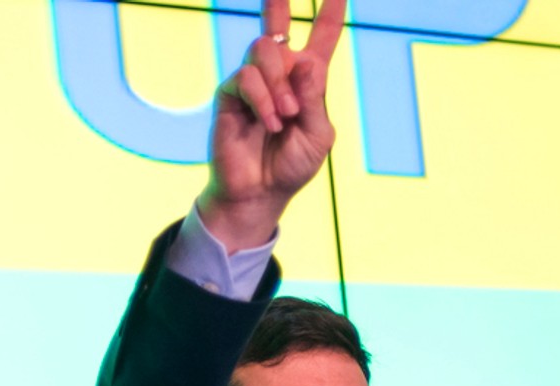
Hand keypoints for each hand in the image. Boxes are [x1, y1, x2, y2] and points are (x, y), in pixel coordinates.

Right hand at [197, 0, 346, 252]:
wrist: (261, 192)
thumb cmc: (292, 166)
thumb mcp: (318, 135)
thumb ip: (315, 99)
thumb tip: (306, 62)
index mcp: (308, 82)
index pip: (320, 38)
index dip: (329, 13)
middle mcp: (279, 75)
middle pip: (277, 24)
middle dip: (277, 1)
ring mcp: (253, 82)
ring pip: (264, 50)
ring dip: (279, 83)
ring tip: (285, 116)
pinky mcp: (231, 94)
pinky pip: (247, 77)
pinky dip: (263, 100)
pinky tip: (270, 122)